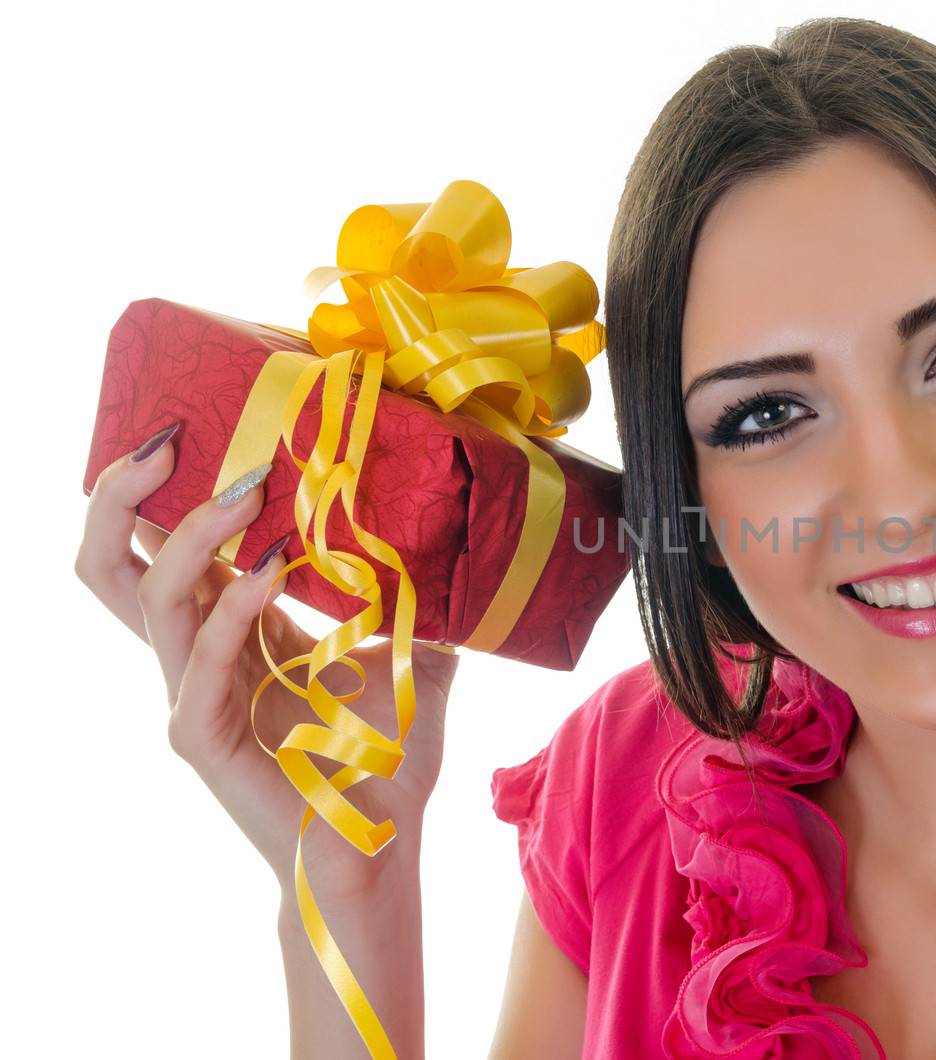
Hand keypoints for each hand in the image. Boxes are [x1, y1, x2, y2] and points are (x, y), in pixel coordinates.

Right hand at [75, 422, 460, 896]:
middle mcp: (196, 652)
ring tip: (248, 490)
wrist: (380, 842)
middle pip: (113, 563)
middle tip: (174, 438)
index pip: (166, 544)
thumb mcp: (412, 656)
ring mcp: (190, 693)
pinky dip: (235, 603)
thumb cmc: (384, 756)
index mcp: (230, 626)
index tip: (202, 420)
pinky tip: (275, 565)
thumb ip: (416, 600)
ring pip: (149, 595)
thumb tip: (459, 538)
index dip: (166, 485)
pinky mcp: (201, 734)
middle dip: (124, 494)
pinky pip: (201, 655)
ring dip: (195, 534)